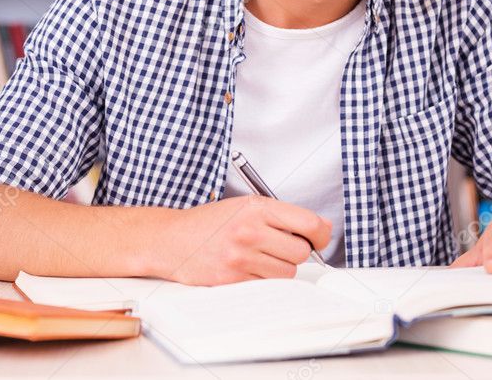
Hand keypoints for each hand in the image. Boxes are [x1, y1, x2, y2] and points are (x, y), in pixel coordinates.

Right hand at [154, 195, 331, 285]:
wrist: (171, 240)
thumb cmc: (209, 224)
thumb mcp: (244, 206)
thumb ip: (281, 215)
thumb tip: (320, 229)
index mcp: (256, 208)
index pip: (309, 224)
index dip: (320, 234)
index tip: (319, 237)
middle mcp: (250, 230)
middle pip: (300, 252)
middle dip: (294, 251)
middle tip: (277, 246)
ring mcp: (241, 257)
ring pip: (286, 272)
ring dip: (278, 268)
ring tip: (257, 256)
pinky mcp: (233, 279)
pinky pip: (266, 285)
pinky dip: (261, 279)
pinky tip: (244, 267)